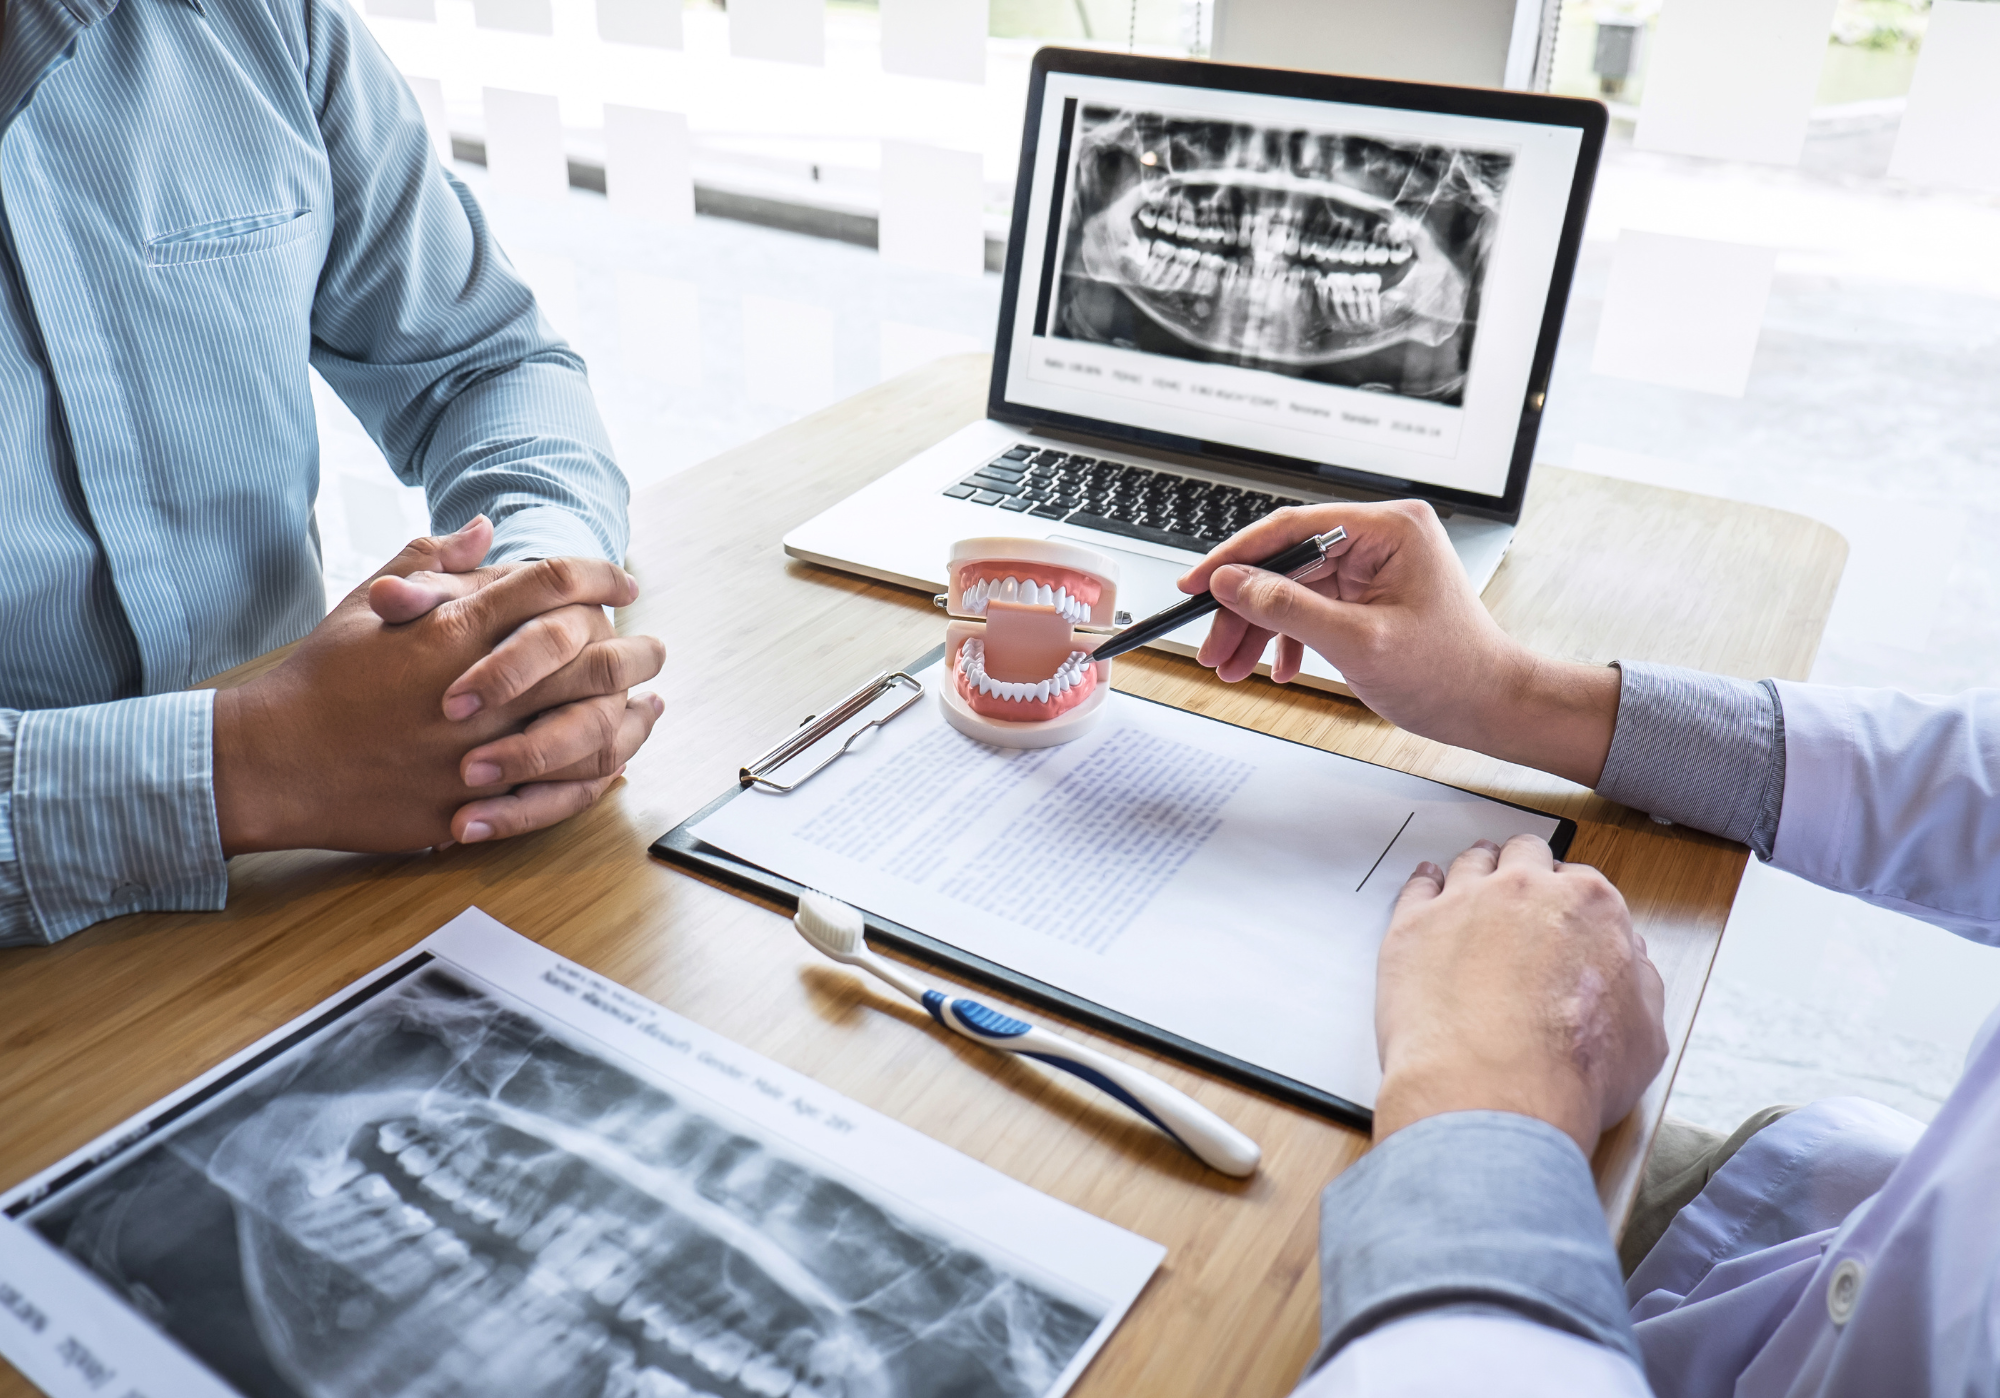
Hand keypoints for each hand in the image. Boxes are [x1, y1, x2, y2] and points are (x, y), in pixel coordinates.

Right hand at [214, 522, 663, 853]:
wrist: (271, 761)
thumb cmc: (319, 678)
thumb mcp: (367, 604)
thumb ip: (431, 560)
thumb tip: (485, 526)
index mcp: (451, 631)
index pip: (550, 586)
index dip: (598, 575)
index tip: (623, 580)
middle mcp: (475, 691)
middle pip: (589, 658)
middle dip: (635, 649)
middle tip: (654, 647)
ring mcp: (476, 754)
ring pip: (586, 731)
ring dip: (628, 716)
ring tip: (649, 704)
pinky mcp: (470, 806)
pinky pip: (555, 796)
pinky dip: (595, 778)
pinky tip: (615, 764)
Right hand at [1178, 501, 1619, 786]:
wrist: (1492, 707)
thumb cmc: (1450, 674)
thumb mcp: (1357, 643)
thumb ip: (1287, 608)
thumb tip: (1231, 582)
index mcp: (1389, 529)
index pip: (1293, 528)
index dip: (1236, 557)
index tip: (1196, 584)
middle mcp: (1382, 538)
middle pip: (1287, 561)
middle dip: (1244, 608)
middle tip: (1212, 646)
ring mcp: (1376, 565)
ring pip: (1293, 587)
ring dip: (1259, 628)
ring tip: (1233, 666)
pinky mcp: (1370, 593)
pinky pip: (1312, 605)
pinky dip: (1288, 637)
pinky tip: (1277, 667)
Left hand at [1372, 835, 1666, 1155]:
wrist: (1495, 1091)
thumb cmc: (1570, 1071)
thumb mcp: (1645, 1035)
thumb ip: (1641, 985)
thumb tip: (1632, 963)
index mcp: (1589, 906)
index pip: (1581, 881)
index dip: (1570, 899)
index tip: (1562, 913)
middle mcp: (1526, 890)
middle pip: (1524, 857)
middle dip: (1524, 869)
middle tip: (1519, 888)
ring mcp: (1464, 902)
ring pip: (1471, 863)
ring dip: (1476, 869)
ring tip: (1473, 878)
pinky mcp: (1413, 925)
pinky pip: (1417, 886)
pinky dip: (1424, 883)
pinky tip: (1427, 887)